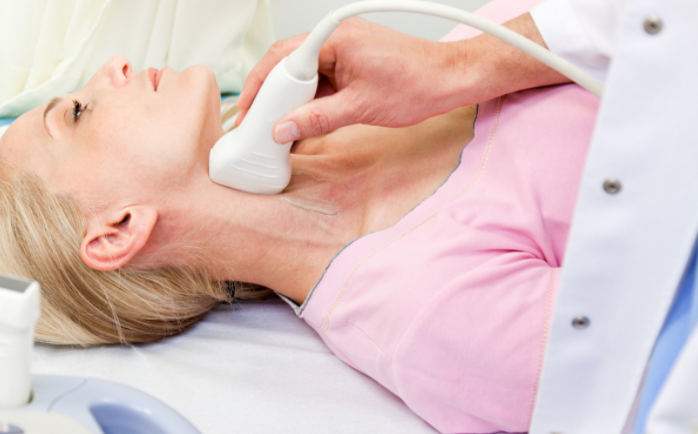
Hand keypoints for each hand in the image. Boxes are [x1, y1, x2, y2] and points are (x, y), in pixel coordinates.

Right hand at [237, 14, 565, 144]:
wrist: (449, 80)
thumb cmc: (417, 84)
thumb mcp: (360, 108)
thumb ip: (317, 119)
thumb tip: (283, 129)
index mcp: (335, 39)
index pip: (281, 59)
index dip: (259, 88)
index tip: (247, 112)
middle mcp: (335, 39)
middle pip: (286, 65)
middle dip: (268, 96)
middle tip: (254, 123)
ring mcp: (342, 51)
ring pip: (301, 76)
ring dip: (287, 101)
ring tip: (273, 127)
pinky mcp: (350, 65)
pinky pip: (319, 82)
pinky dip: (307, 102)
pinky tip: (299, 123)